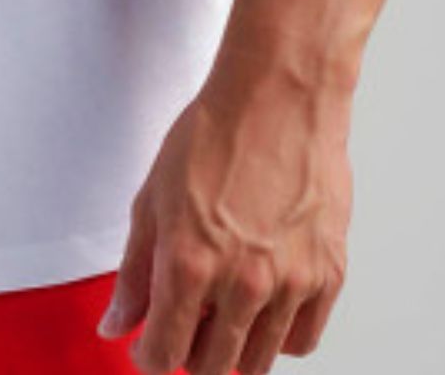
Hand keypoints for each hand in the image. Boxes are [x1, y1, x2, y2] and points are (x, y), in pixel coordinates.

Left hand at [97, 55, 352, 374]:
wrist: (278, 96)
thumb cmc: (215, 134)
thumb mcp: (152, 198)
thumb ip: (134, 272)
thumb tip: (117, 324)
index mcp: (189, 265)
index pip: (164, 356)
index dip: (149, 356)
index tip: (148, 346)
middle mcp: (243, 284)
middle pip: (210, 366)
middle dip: (188, 353)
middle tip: (183, 323)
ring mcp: (291, 283)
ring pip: (256, 361)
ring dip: (232, 347)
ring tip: (220, 309)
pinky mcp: (328, 274)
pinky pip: (302, 339)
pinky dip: (278, 334)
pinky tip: (262, 305)